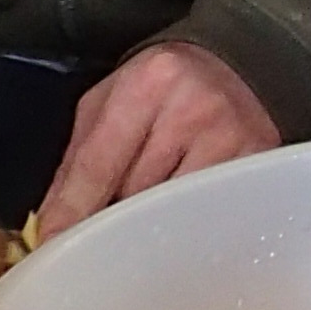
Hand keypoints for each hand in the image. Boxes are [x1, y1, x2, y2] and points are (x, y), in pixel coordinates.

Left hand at [37, 40, 280, 236]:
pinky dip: (190, 221)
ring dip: (154, 220)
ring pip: (173, 210)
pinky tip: (183, 214)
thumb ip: (78, 161)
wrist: (241, 64)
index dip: (73, 211)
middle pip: (135, 194)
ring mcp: (232, 139)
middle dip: (115, 216)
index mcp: (147, 85)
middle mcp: (193, 109)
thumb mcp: (111, 102)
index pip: (98, 164)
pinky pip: (210, 213)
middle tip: (103, 235)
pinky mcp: (258, 164)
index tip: (53, 245)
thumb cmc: (166, 87)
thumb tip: (52, 223)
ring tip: (151, 213)